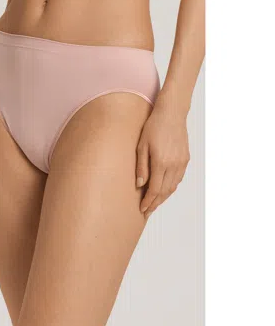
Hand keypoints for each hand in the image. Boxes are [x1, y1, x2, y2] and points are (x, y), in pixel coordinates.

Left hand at [136, 92, 189, 217]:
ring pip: (173, 186)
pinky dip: (171, 187)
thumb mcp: (141, 146)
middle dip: (155, 203)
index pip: (155, 189)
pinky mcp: (185, 159)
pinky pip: (178, 179)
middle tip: (147, 212)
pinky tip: (164, 190)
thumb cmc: (153, 126)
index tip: (142, 209)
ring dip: (163, 197)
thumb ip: (141, 167)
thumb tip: (139, 185)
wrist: (172, 113)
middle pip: (165, 191)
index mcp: (161, 162)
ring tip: (154, 203)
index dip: (148, 202)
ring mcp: (182, 162)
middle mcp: (174, 165)